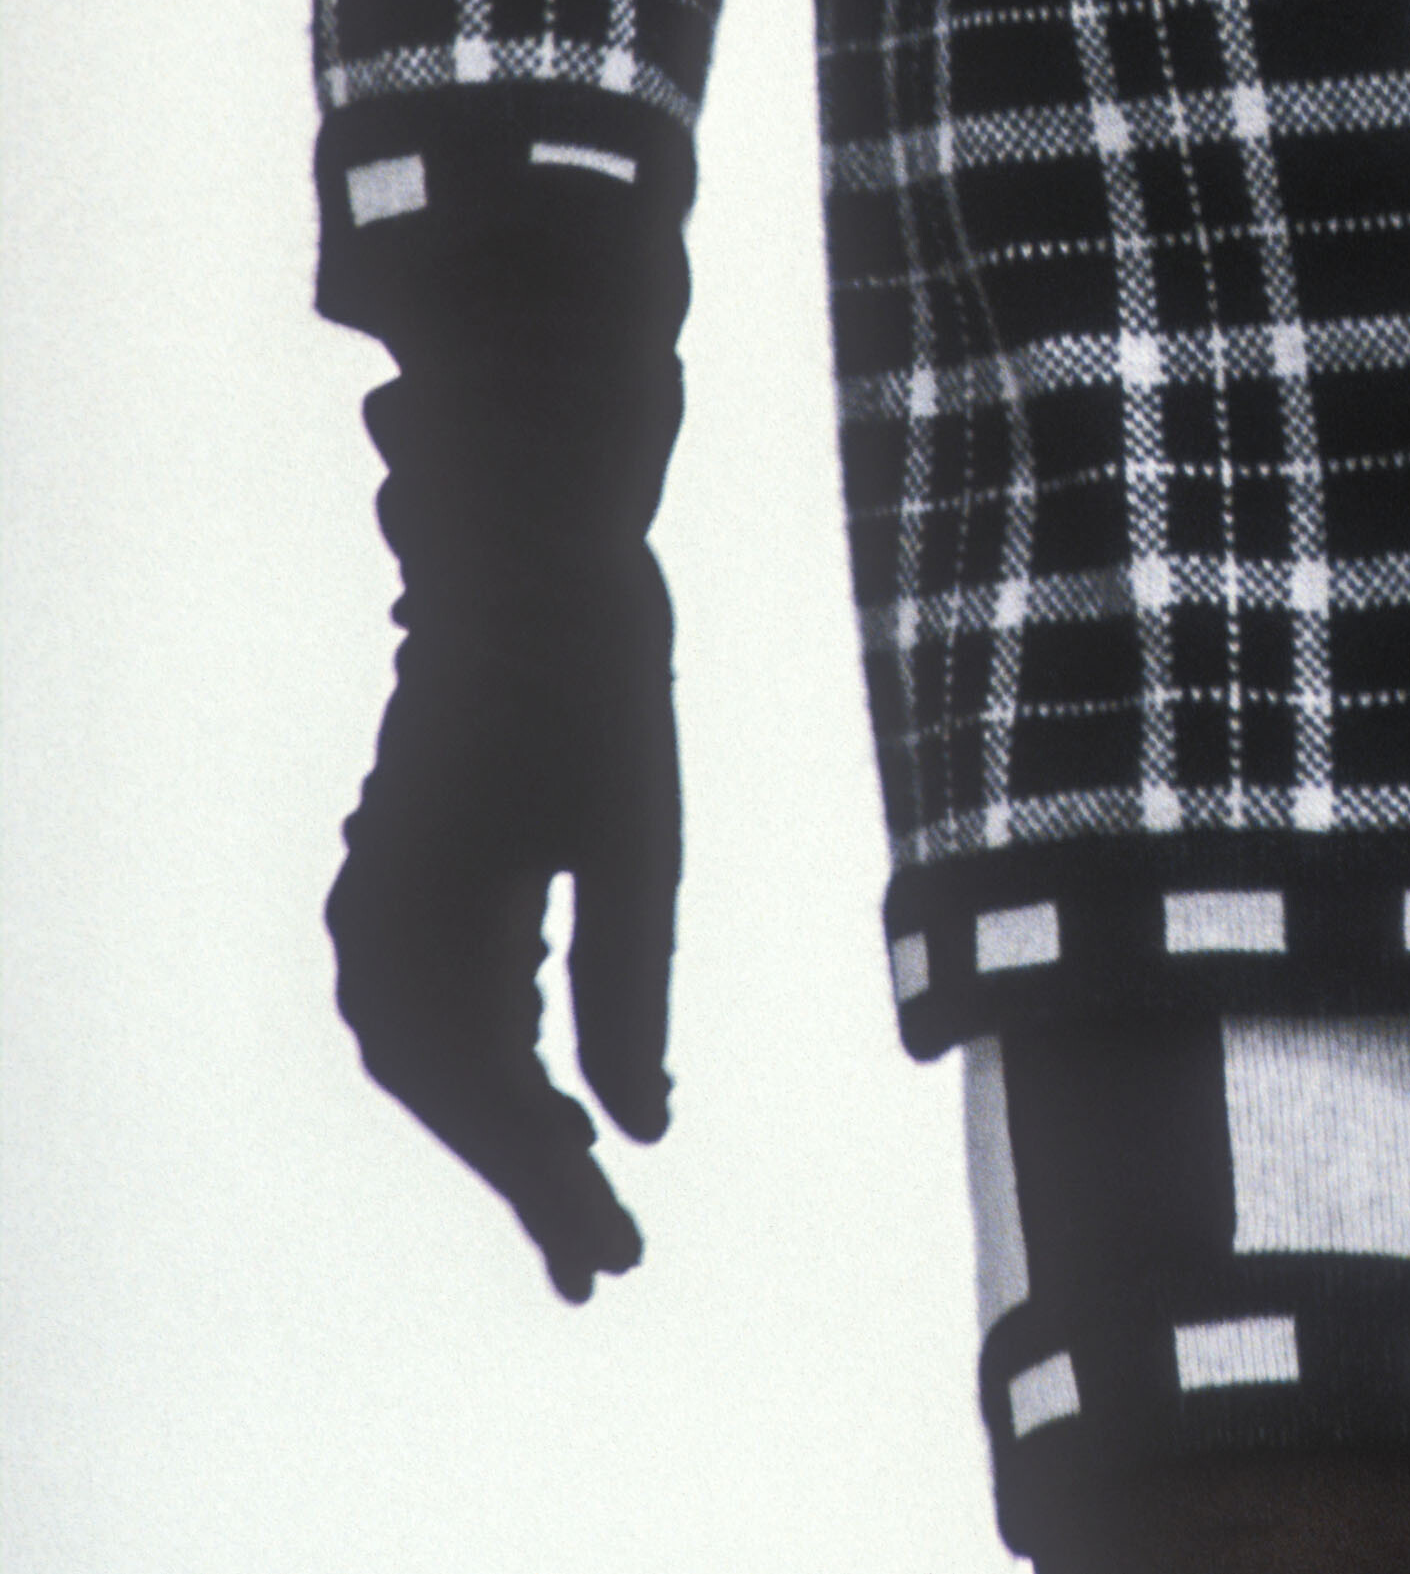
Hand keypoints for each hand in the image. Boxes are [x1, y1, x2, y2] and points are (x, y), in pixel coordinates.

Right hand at [328, 542, 679, 1298]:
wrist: (531, 540)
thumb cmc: (594, 672)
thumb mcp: (636, 833)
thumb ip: (629, 982)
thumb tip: (638, 1127)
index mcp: (423, 915)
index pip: (483, 1091)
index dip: (544, 1185)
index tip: (611, 1254)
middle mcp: (380, 918)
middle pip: (447, 1088)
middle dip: (523, 1174)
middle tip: (607, 1259)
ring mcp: (389, 891)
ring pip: (438, 1049)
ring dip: (508, 1122)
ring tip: (586, 1201)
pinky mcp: (415, 866)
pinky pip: (443, 993)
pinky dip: (501, 1054)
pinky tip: (564, 1094)